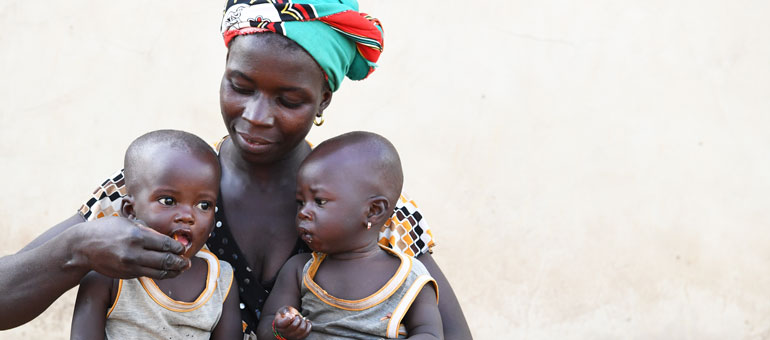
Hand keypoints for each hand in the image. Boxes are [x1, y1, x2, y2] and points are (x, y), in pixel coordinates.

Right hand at [72, 216, 190, 278]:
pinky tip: (167, 271)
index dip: (178, 248)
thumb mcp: (127, 223)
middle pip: (166, 260)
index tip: (184, 248)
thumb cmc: (106, 230)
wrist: (82, 247)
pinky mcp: (127, 274)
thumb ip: (147, 230)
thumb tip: (166, 237)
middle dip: (180, 262)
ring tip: (182, 268)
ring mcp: (130, 265)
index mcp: (136, 236)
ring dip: (174, 272)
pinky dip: (160, 273)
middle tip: (187, 262)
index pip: (165, 244)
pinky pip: (148, 274)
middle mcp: (134, 252)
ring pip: (159, 272)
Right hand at [273, 306, 310, 339]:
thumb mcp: (283, 309)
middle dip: (298, 318)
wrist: (289, 320)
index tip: (292, 315)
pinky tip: (307, 322)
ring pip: (301, 329)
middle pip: (294, 325)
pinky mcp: (299, 337)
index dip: (289, 318)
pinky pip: (306, 333)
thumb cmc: (286, 314)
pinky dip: (308, 325)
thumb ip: (285, 310)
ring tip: (302, 319)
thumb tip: (288, 315)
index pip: (283, 323)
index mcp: (279, 325)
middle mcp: (284, 332)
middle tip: (297, 316)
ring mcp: (291, 336)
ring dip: (303, 322)